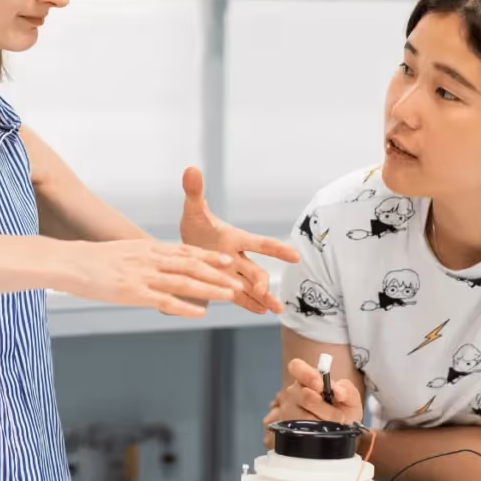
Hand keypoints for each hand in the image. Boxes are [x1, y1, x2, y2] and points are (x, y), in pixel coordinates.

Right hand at [62, 239, 243, 317]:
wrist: (70, 262)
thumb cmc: (92, 260)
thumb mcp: (123, 252)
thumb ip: (142, 258)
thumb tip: (155, 263)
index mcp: (147, 249)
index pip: (184, 251)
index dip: (208, 256)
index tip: (227, 260)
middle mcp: (150, 259)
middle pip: (191, 266)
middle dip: (217, 274)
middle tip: (239, 281)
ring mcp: (143, 276)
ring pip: (184, 282)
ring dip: (209, 289)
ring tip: (229, 296)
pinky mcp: (133, 293)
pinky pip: (164, 301)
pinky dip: (184, 307)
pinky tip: (200, 313)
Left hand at [179, 166, 300, 314]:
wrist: (185, 245)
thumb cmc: (195, 225)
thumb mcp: (193, 210)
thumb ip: (194, 192)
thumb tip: (191, 168)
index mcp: (234, 239)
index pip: (258, 244)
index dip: (276, 249)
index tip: (294, 256)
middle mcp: (238, 257)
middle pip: (254, 270)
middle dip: (262, 282)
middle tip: (265, 292)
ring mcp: (232, 273)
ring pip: (251, 287)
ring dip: (264, 298)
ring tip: (276, 311)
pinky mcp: (224, 286)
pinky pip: (240, 297)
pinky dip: (250, 304)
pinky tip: (263, 313)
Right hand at [262, 358, 363, 448]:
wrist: (341, 430)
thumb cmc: (344, 409)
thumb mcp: (352, 398)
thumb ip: (347, 390)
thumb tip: (338, 392)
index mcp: (308, 377)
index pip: (296, 367)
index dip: (306, 375)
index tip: (320, 386)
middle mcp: (294, 390)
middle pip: (304, 395)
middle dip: (324, 407)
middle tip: (339, 416)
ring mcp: (288, 408)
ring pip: (301, 415)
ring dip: (321, 421)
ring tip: (332, 424)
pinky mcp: (287, 425)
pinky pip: (298, 428)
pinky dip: (314, 431)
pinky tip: (322, 431)